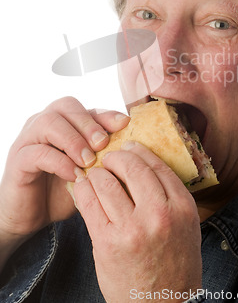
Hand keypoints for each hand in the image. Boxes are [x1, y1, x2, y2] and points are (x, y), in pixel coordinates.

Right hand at [0, 96, 129, 266]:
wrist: (33, 216)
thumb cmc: (63, 188)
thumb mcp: (89, 169)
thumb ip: (104, 154)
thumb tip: (135, 148)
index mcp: (65, 122)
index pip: (88, 107)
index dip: (106, 114)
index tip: (124, 124)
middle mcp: (45, 123)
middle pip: (67, 105)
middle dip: (89, 123)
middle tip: (103, 143)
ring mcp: (29, 139)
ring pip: (49, 122)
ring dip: (73, 139)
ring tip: (89, 160)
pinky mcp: (18, 160)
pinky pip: (37, 152)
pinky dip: (59, 161)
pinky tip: (74, 175)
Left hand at [74, 141, 201, 302]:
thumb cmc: (175, 264)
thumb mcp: (187, 226)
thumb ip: (170, 196)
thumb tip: (144, 165)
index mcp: (182, 207)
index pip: (157, 165)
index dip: (139, 151)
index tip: (129, 146)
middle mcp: (160, 215)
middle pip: (132, 168)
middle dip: (116, 157)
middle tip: (108, 158)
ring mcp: (132, 229)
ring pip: (107, 182)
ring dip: (97, 173)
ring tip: (94, 173)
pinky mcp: (108, 242)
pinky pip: (90, 203)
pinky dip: (84, 189)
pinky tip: (83, 186)